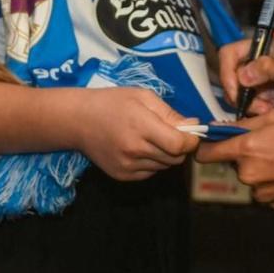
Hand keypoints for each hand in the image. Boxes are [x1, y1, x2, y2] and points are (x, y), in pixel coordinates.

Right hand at [68, 87, 202, 180]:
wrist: (79, 120)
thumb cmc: (113, 102)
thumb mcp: (143, 97)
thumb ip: (169, 113)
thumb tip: (194, 125)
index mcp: (141, 127)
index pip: (178, 145)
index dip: (191, 141)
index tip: (192, 134)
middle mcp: (135, 150)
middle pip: (174, 158)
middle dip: (180, 148)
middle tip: (173, 134)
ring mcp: (127, 166)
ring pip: (163, 167)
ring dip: (165, 155)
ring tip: (152, 139)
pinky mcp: (122, 175)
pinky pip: (150, 173)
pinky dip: (152, 163)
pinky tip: (140, 149)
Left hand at [194, 109, 273, 209]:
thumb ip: (246, 122)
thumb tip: (223, 127)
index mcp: (245, 148)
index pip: (206, 154)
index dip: (206, 147)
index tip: (210, 142)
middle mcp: (247, 174)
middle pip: (233, 163)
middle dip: (245, 154)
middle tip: (268, 143)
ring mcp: (259, 192)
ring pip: (251, 176)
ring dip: (260, 168)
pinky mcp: (272, 204)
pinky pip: (265, 189)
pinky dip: (272, 181)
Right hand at [219, 36, 273, 121]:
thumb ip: (268, 69)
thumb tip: (242, 74)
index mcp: (263, 49)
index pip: (230, 53)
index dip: (227, 70)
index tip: (235, 90)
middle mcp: (257, 64)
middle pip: (230, 76)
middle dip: (239, 94)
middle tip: (256, 105)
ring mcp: (259, 83)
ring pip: (237, 95)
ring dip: (249, 105)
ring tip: (268, 109)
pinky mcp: (263, 100)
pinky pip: (247, 107)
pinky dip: (255, 112)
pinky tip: (270, 113)